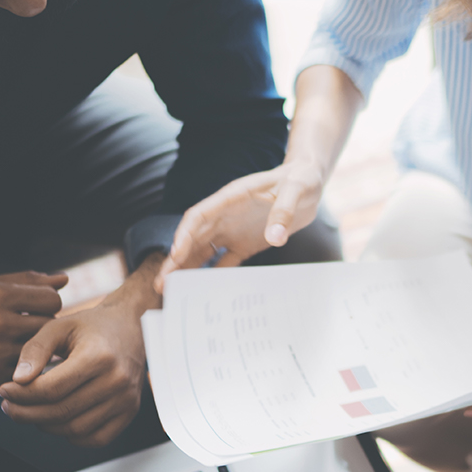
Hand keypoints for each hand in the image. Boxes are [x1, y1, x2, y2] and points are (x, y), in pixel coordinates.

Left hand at [0, 261, 153, 447]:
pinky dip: (72, 436)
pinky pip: (96, 439)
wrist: (131, 326)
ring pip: (76, 429)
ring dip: (46, 426)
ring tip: (31, 411)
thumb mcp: (59, 326)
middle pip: (61, 412)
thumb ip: (35, 350)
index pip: (51, 389)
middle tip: (9, 405)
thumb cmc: (93, 326)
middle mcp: (116, 381)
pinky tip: (58, 421)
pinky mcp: (130, 411)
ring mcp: (126, 399)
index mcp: (99, 356)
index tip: (5, 389)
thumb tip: (18, 380)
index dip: (21, 394)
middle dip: (26, 413)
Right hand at [0, 271, 66, 389]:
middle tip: (26, 327)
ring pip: (39, 351)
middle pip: (49, 325)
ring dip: (33, 348)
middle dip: (41, 325)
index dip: (47, 303)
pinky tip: (2, 359)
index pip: (52, 299)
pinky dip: (18, 366)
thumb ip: (25, 282)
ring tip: (14, 342)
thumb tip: (64, 279)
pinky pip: (23, 371)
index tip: (35, 308)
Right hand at [156, 159, 323, 287]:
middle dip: (176, 260)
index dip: (184, 235)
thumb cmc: (300, 180)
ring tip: (174, 291)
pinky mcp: (244, 244)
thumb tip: (275, 237)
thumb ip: (283, 212)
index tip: (174, 254)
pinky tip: (204, 292)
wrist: (309, 185)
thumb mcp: (297, 190)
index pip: (199, 216)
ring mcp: (233, 230)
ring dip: (188, 270)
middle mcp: (226, 215)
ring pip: (203, 251)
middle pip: (193, 238)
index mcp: (231, 198)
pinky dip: (213, 275)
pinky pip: (224, 261)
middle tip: (162, 282)